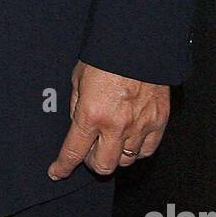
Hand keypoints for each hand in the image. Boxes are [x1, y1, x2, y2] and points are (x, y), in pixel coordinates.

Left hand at [47, 60, 169, 179]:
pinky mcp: (158, 123)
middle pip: (103, 166)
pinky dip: (136, 150)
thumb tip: (78, 125)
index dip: (63, 167)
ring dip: (115, 155)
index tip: (57, 172)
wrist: (138, 43)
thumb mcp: (78, 78)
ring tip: (110, 140)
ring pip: (126, 162)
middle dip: (91, 163)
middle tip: (88, 152)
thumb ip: (78, 105)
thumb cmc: (107, 56)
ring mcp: (139, 127)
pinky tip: (130, 138)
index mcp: (91, 114)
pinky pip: (146, 150)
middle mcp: (116, 126)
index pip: (73, 152)